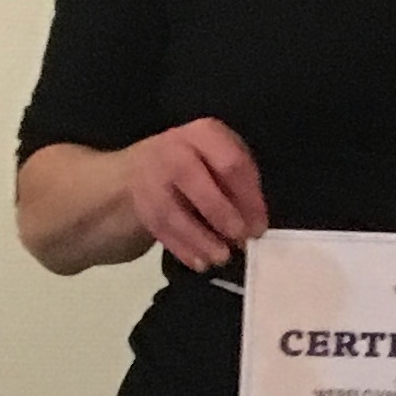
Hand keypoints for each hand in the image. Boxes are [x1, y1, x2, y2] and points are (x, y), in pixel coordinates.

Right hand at [123, 119, 267, 272]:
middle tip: (242, 240)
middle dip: (225, 216)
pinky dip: (182, 248)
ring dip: (202, 239)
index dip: (249, 198)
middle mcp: (174, 148)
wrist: (136, 172)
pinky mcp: (137, 202)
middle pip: (201, 186)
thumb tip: (256, 223)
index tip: (260, 226)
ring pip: (176, 212)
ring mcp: (150, 176)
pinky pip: (160, 229)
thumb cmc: (195, 167)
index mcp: (205, 133)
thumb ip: (239, 186)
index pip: (233, 164)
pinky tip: (199, 262)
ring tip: (222, 258)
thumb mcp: (220, 162)